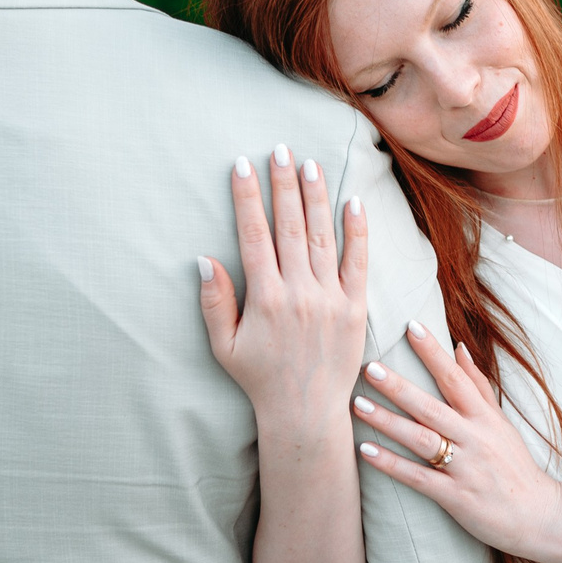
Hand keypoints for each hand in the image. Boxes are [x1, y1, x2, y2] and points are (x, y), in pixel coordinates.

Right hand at [200, 146, 370, 422]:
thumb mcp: (224, 346)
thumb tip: (204, 258)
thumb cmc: (259, 379)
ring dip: (316, 197)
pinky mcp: (355, 308)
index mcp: (264, 299)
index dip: (248, 198)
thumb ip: (215, 302)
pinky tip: (353, 202)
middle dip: (283, 185)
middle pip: (290, 227)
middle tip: (280, 149)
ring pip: (322, 237)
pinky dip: (357, 231)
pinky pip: (357, 262)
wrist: (305, 413)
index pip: (254, 236)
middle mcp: (298, 293)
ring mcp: (329, 299)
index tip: (243, 165)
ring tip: (309, 164)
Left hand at [355, 323, 561, 562]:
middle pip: (432, 406)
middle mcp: (474, 438)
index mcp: (485, 417)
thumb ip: (478, 386)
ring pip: (421, 439)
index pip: (456, 377)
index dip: (434, 352)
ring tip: (358, 405)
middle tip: (369, 367)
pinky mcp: (456, 496)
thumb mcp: (501, 422)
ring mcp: (465, 467)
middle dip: (399, 386)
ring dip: (388, 422)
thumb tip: (459, 347)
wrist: (537, 514)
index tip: (411, 326)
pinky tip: (366, 451)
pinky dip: (392, 464)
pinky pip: (418, 478)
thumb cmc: (514, 465)